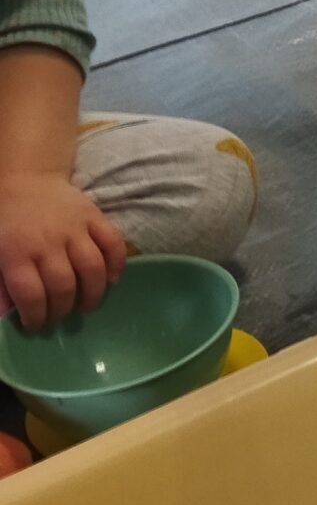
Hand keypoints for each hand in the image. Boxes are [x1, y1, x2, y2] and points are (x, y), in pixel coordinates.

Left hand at [0, 172, 125, 330]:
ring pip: (91, 268)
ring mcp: (74, 228)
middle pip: (63, 286)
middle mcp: (47, 242)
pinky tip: (112, 279)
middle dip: (63, 310)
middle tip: (61, 317)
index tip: (36, 325)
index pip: (31, 295)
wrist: (25, 179)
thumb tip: (10, 312)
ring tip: (87, 305)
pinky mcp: (94, 216)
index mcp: (16, 252)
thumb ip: (4, 279)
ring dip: (93, 294)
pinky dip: (117, 264)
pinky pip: (113, 243)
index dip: (36, 317)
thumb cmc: (5, 220)